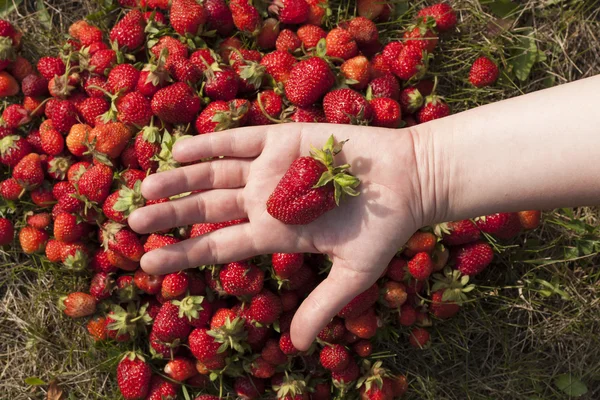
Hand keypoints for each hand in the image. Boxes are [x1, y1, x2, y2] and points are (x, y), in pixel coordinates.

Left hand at [129, 123, 430, 349]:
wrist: (408, 180)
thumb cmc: (383, 227)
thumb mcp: (354, 272)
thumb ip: (323, 305)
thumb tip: (297, 347)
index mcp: (276, 232)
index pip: (219, 246)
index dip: (183, 254)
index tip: (146, 263)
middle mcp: (265, 200)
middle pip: (207, 209)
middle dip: (171, 215)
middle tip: (132, 222)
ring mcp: (271, 169)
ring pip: (214, 173)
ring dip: (180, 179)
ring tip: (146, 187)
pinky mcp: (283, 139)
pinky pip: (238, 140)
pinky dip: (209, 143)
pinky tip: (179, 150)